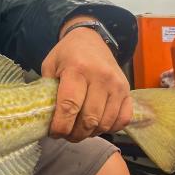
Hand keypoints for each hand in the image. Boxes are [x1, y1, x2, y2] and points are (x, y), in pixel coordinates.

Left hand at [41, 16, 131, 141]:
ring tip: (79, 130)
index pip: (69, 106)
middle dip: (74, 134)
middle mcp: (100, 77)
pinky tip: (97, 125)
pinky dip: (110, 128)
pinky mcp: (128, 91)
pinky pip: (123, 119)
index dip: (61, 126)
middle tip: (65, 134)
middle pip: (89, 119)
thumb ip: (47, 90)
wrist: (90, 39)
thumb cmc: (67, 54)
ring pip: (105, 123)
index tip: (54, 133)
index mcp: (77, 69)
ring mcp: (117, 85)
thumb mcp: (50, 65)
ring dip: (90, 133)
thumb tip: (46, 118)